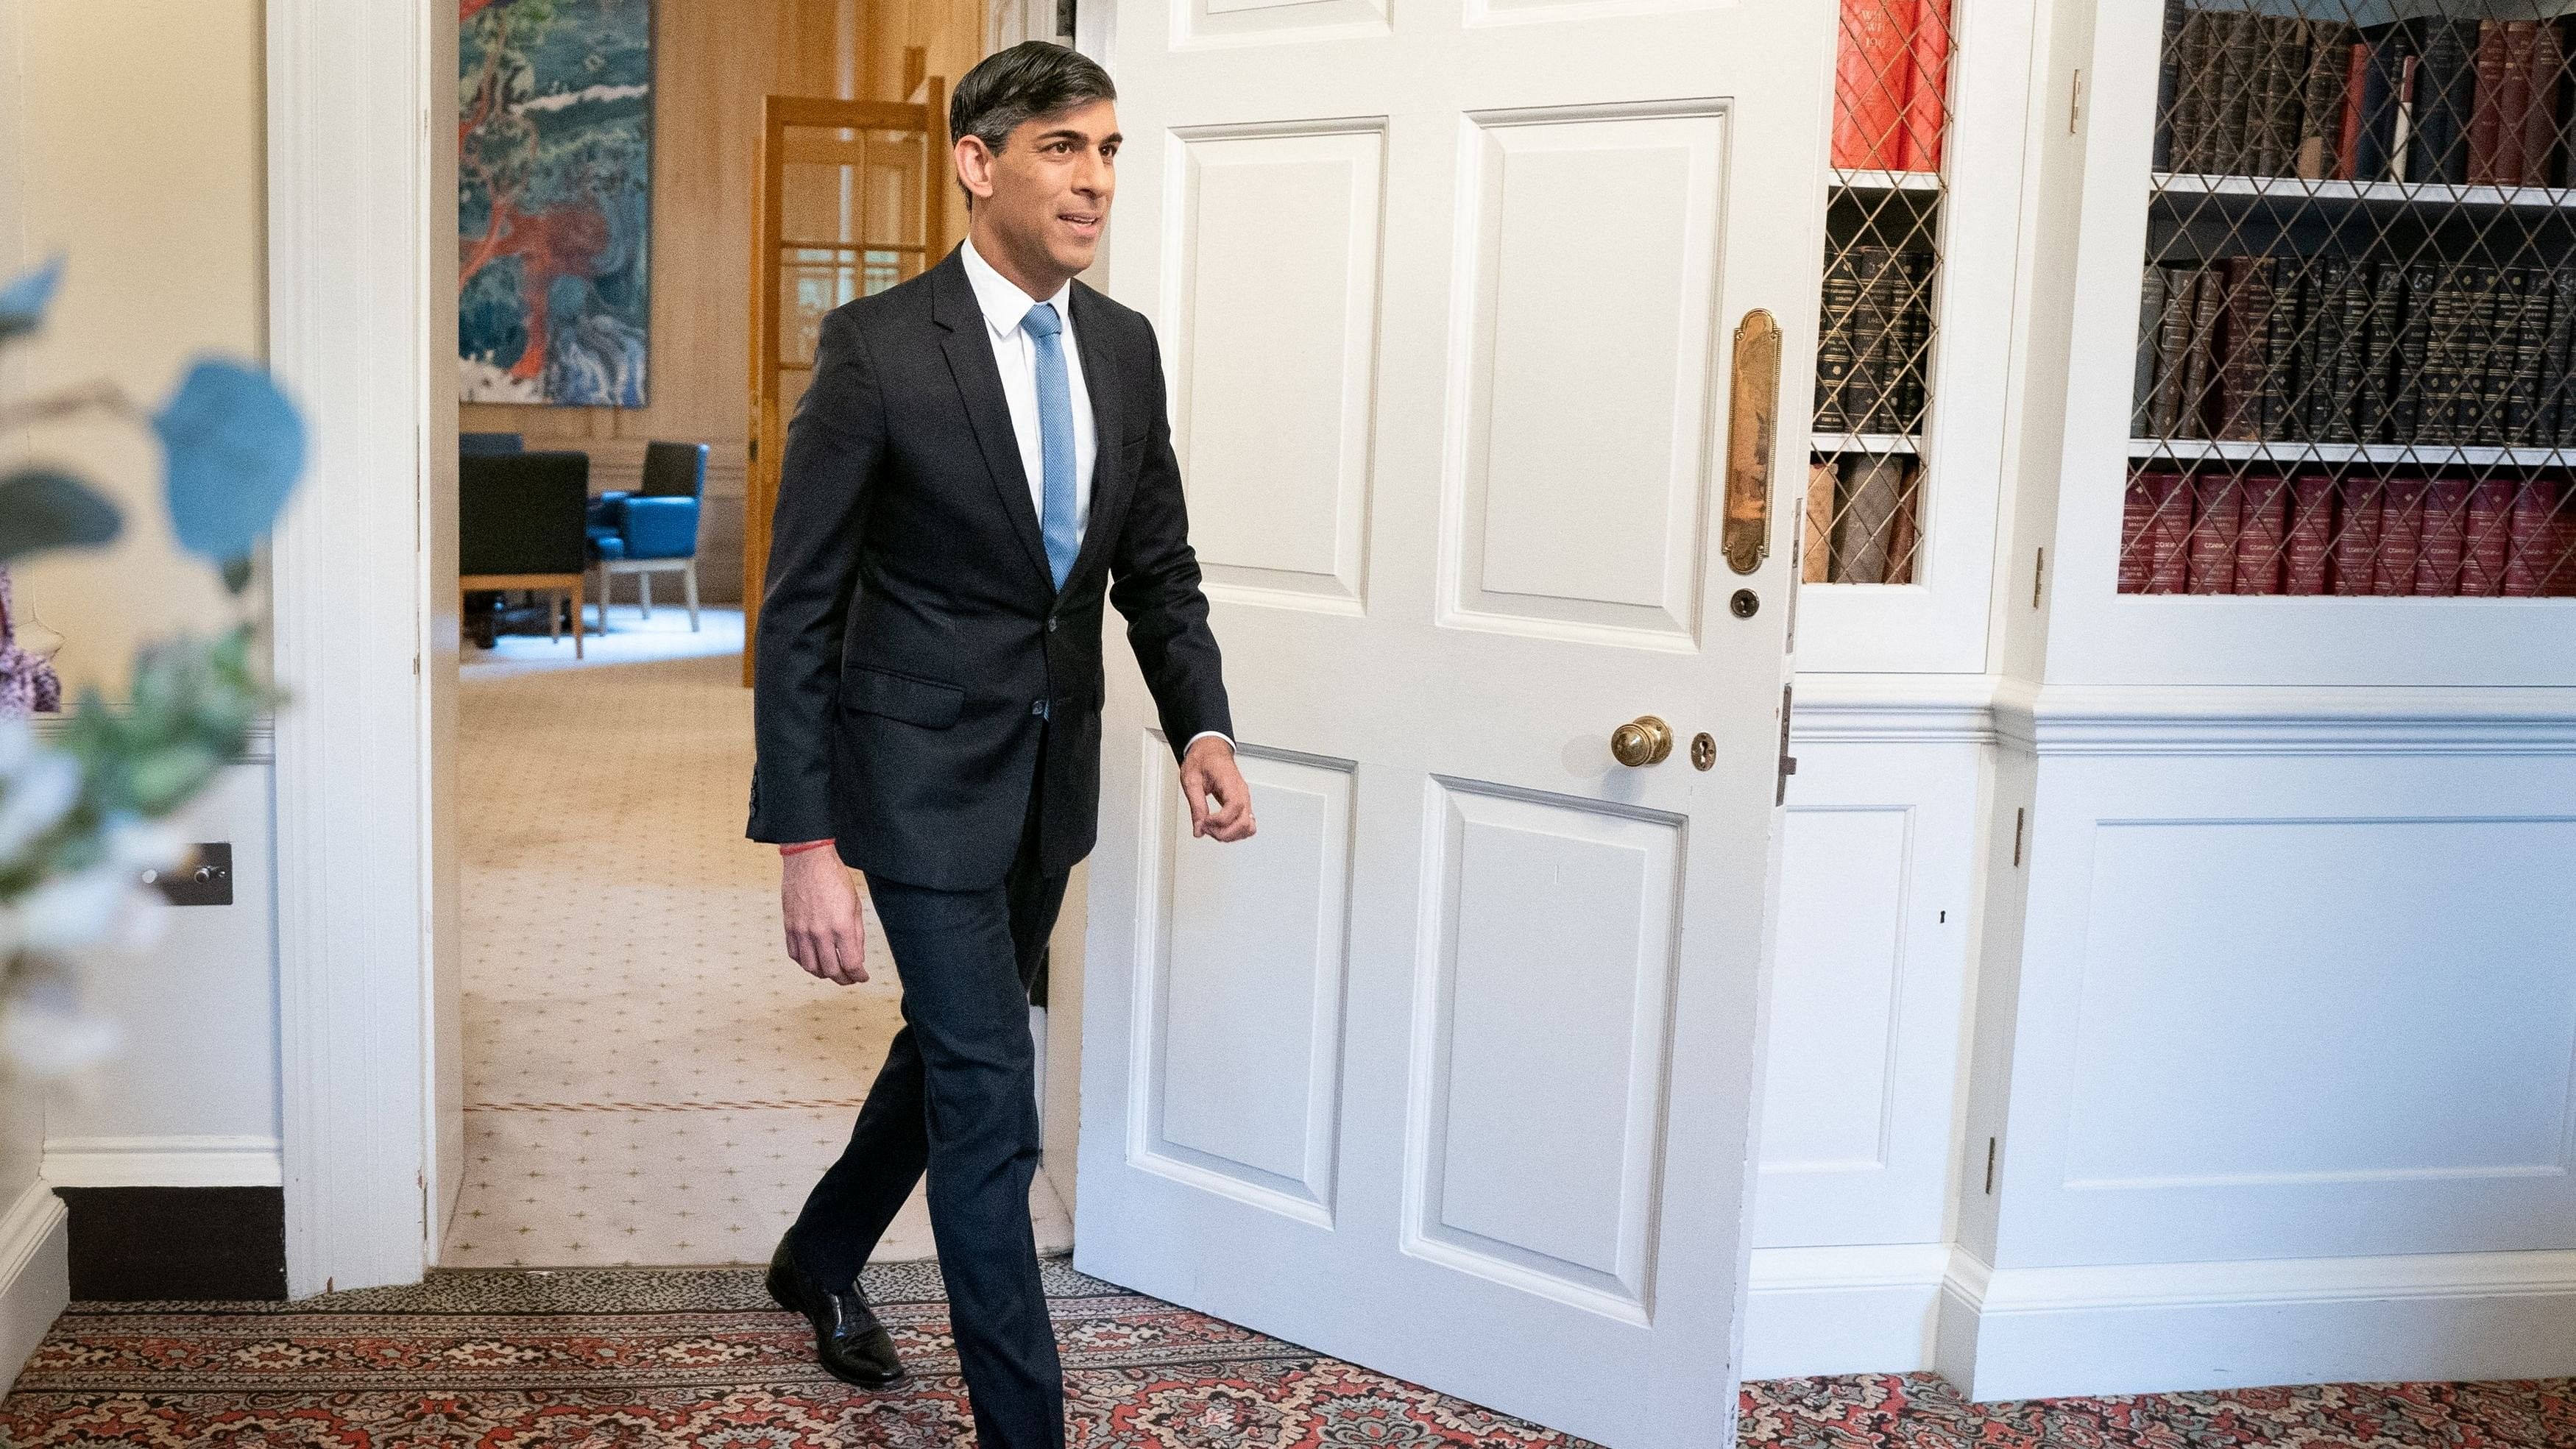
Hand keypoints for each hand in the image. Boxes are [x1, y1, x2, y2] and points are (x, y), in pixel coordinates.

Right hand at [782, 846, 868, 983]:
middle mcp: (820, 932)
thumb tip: (856, 956)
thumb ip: (856, 934)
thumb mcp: (855, 905)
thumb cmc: (834, 878)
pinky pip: (795, 955)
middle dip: (843, 979)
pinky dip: (805, 963)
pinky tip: (814, 960)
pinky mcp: (789, 927)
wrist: (808, 861)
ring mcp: (802, 931)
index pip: (851, 963)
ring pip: (811, 967)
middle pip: (831, 970)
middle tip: (850, 978)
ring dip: (823, 974)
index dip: (859, 975)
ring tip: (832, 972)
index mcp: (841, 926)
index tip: (862, 977)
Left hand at [1181, 736, 1255, 841]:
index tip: (1204, 822)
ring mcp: (1244, 799)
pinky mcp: (1241, 804)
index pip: (1233, 809)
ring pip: (1248, 827)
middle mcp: (1242, 793)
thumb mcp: (1191, 781)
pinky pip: (1245, 824)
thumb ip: (1196, 806)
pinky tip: (1219, 828)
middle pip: (1244, 823)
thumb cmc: (1202, 759)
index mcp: (1230, 783)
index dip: (1218, 822)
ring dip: (1229, 835)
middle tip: (1205, 828)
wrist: (1210, 749)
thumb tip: (1198, 828)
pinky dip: (1234, 831)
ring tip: (1212, 829)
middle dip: (1223, 833)